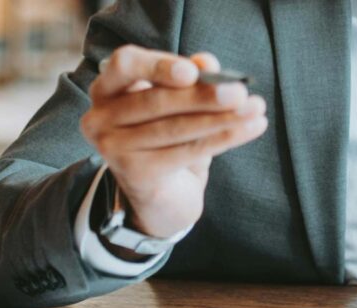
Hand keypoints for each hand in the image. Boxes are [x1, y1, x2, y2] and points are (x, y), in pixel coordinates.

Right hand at [80, 45, 267, 237]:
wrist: (161, 196)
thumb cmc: (168, 138)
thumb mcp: (179, 104)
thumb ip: (190, 79)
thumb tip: (208, 62)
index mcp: (107, 89)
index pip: (125, 65)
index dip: (158, 66)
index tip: (192, 72)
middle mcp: (100, 118)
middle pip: (156, 101)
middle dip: (204, 95)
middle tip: (240, 91)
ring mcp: (114, 149)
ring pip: (175, 128)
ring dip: (222, 118)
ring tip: (256, 109)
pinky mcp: (136, 175)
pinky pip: (187, 152)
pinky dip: (224, 138)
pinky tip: (250, 128)